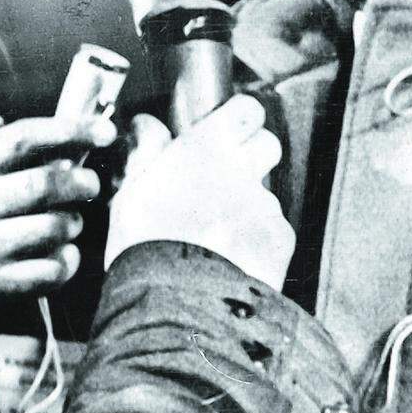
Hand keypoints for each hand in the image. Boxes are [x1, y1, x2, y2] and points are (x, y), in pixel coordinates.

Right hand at [0, 112, 114, 305]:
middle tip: (90, 186)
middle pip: (45, 184)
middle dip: (82, 183)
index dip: (71, 130)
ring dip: (74, 224)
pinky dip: (67, 262)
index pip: (26, 137)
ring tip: (69, 223)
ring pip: (53, 229)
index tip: (106, 131)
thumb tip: (84, 134)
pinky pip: (50, 271)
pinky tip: (62, 254)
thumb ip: (21, 148)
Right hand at [105, 95, 292, 289]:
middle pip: (268, 144)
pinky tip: (235, 260)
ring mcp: (265, 204)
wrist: (176, 303)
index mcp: (206, 148)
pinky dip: (260, 242)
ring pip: (266, 193)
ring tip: (219, 236)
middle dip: (253, 157)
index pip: (246, 109)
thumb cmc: (144, 245)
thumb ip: (146, 151)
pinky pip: (276, 230)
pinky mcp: (280, 238)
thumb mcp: (131, 192)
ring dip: (250, 206)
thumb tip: (148, 125)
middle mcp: (243, 169)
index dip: (239, 119)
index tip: (226, 132)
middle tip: (226, 179)